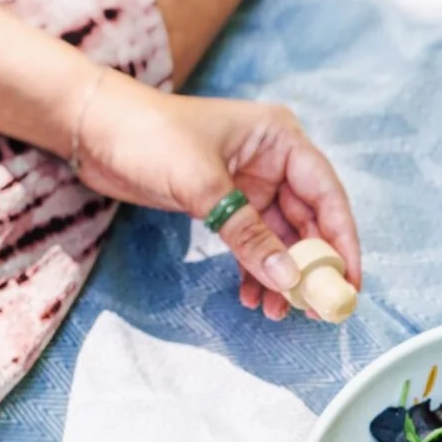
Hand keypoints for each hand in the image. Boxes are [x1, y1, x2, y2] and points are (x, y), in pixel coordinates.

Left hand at [75, 74, 360, 319]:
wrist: (92, 129)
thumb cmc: (148, 136)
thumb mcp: (203, 186)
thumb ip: (248, 235)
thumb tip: (288, 279)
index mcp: (281, 139)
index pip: (327, 195)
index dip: (342, 241)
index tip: (349, 282)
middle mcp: (273, 160)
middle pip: (309, 221)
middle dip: (311, 267)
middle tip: (315, 308)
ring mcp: (251, 183)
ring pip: (281, 238)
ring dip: (281, 275)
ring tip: (276, 312)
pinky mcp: (226, 202)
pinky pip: (253, 243)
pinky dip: (255, 270)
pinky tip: (250, 296)